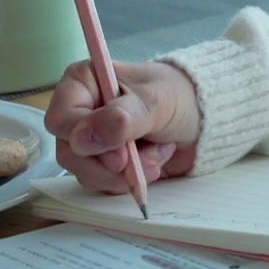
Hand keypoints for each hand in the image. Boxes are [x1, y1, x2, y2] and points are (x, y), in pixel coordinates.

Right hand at [45, 60, 201, 192]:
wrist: (207, 119)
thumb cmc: (181, 96)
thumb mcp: (157, 101)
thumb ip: (122, 118)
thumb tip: (82, 139)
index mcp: (83, 83)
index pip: (61, 120)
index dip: (86, 142)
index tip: (121, 156)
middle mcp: (81, 112)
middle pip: (70, 153)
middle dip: (111, 165)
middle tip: (148, 160)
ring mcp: (92, 140)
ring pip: (86, 173)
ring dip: (126, 173)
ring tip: (159, 154)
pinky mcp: (106, 163)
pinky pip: (102, 185)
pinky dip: (130, 181)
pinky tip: (155, 162)